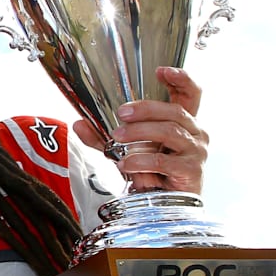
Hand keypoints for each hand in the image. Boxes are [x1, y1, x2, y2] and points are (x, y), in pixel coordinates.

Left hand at [72, 66, 207, 193]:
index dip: (180, 79)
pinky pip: (164, 161)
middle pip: (174, 110)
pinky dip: (141, 161)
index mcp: (183, 122)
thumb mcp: (125, 149)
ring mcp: (196, 152)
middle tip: (121, 114)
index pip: (190, 94)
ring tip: (117, 138)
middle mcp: (195, 133)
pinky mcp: (191, 171)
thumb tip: (79, 124)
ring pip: (169, 131)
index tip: (160, 71)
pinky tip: (125, 163)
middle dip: (145, 109)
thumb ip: (102, 137)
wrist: (164, 205)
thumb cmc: (151, 172)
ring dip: (140, 133)